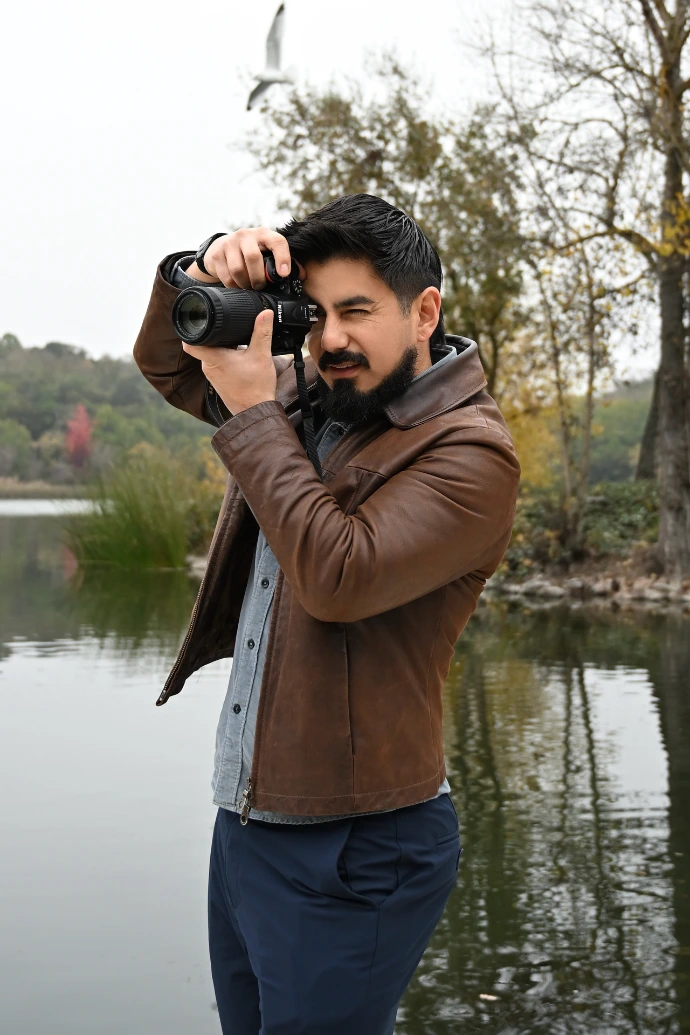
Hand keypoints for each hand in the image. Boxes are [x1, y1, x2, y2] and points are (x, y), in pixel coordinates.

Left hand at [182, 310, 276, 415]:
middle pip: (204, 344)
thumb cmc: (256, 388)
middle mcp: (208, 367)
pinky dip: (226, 359)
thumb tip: (265, 313)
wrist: (256, 412)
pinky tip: (240, 359)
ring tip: (237, 344)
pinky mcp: (220, 382)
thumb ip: (262, 332)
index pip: (190, 341)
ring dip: (222, 348)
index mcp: (213, 358)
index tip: (199, 320)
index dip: (191, 329)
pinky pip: (218, 365)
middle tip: (229, 328)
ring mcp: (213, 376)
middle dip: (215, 335)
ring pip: (212, 355)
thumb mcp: (262, 355)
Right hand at [187, 227, 303, 287]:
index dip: (282, 258)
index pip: (277, 241)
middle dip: (258, 278)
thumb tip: (301, 275)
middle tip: (261, 287)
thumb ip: (283, 262)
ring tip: (249, 287)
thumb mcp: (266, 252)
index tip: (284, 274)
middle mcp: (247, 235)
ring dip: (245, 283)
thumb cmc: (251, 252)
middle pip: (253, 258)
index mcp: (264, 234)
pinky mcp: (217, 254)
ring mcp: (230, 243)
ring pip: (238, 269)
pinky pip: (226, 276)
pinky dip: (233, 286)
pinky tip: (238, 286)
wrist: (222, 247)